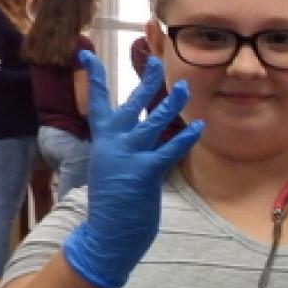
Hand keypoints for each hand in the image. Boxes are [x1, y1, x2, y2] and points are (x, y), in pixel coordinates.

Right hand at [61, 51, 202, 287]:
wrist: (106, 234)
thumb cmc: (112, 203)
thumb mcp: (110, 168)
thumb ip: (120, 147)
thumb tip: (130, 133)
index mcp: (102, 141)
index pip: (96, 102)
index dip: (93, 77)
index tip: (87, 54)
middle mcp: (112, 144)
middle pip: (130, 105)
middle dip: (145, 82)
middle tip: (158, 61)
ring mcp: (127, 158)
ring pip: (152, 122)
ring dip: (170, 104)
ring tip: (184, 88)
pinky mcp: (144, 174)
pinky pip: (169, 150)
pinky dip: (186, 138)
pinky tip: (200, 126)